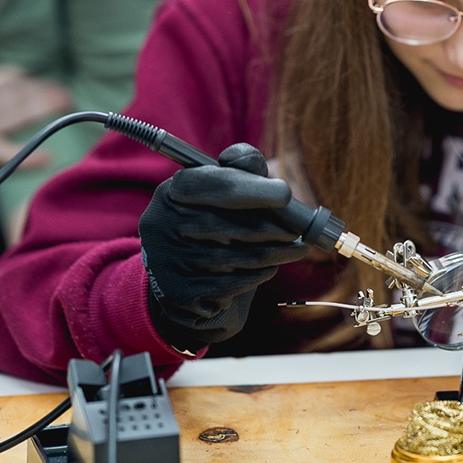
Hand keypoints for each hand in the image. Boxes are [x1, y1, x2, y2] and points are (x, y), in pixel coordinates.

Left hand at [0, 0, 71, 169]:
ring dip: (43, 93)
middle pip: (24, 120)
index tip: (50, 158)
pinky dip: (18, 76)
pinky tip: (20, 72)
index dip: (29, 161)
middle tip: (69, 102)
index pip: (5, 157)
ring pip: (22, 101)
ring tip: (60, 91)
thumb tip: (44, 111)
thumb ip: (5, 119)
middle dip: (49, 110)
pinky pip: (13, 83)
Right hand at [138, 143, 308, 348]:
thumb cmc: (207, 225)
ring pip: (239, 256)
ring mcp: (171, 261)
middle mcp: (165, 224)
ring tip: (296, 248)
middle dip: (274, 228)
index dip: (254, 190)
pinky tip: (269, 267)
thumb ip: (240, 170)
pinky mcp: (182, 293)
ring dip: (276, 253)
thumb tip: (260, 169)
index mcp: (172, 192)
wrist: (180, 279)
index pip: (216, 185)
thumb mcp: (215, 192)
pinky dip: (260, 274)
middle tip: (298, 230)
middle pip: (233, 224)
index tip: (285, 194)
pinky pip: (236, 282)